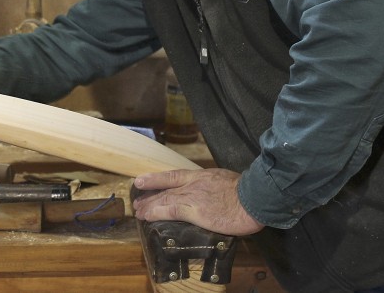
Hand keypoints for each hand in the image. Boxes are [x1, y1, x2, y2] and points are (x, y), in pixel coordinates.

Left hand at [132, 168, 263, 235]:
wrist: (254, 197)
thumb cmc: (247, 192)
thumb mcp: (226, 182)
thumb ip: (214, 187)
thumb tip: (212, 194)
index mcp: (201, 176)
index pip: (173, 175)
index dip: (156, 178)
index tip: (142, 180)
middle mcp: (192, 184)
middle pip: (165, 188)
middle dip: (150, 195)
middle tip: (138, 202)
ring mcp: (192, 197)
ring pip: (164, 200)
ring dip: (149, 206)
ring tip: (138, 211)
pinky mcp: (194, 211)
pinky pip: (169, 211)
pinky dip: (156, 213)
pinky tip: (147, 216)